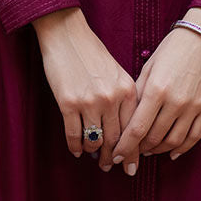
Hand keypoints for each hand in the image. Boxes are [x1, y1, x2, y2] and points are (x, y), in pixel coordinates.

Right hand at [33, 7, 137, 169]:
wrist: (66, 35)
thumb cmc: (92, 53)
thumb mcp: (117, 73)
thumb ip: (125, 98)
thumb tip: (125, 129)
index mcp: (128, 90)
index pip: (134, 130)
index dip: (132, 151)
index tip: (130, 165)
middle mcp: (112, 98)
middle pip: (116, 139)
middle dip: (113, 157)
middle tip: (110, 166)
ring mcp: (90, 102)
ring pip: (95, 140)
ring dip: (95, 153)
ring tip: (94, 158)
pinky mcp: (68, 103)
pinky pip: (74, 134)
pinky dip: (76, 146)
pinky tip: (77, 150)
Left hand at [110, 20, 200, 173]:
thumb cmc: (171, 49)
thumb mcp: (148, 68)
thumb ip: (138, 95)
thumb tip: (126, 120)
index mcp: (156, 89)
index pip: (137, 128)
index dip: (125, 147)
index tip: (117, 157)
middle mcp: (176, 101)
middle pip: (154, 138)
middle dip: (139, 150)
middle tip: (131, 153)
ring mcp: (194, 106)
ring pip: (174, 141)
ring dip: (158, 150)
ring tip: (148, 150)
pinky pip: (195, 137)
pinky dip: (182, 148)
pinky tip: (172, 152)